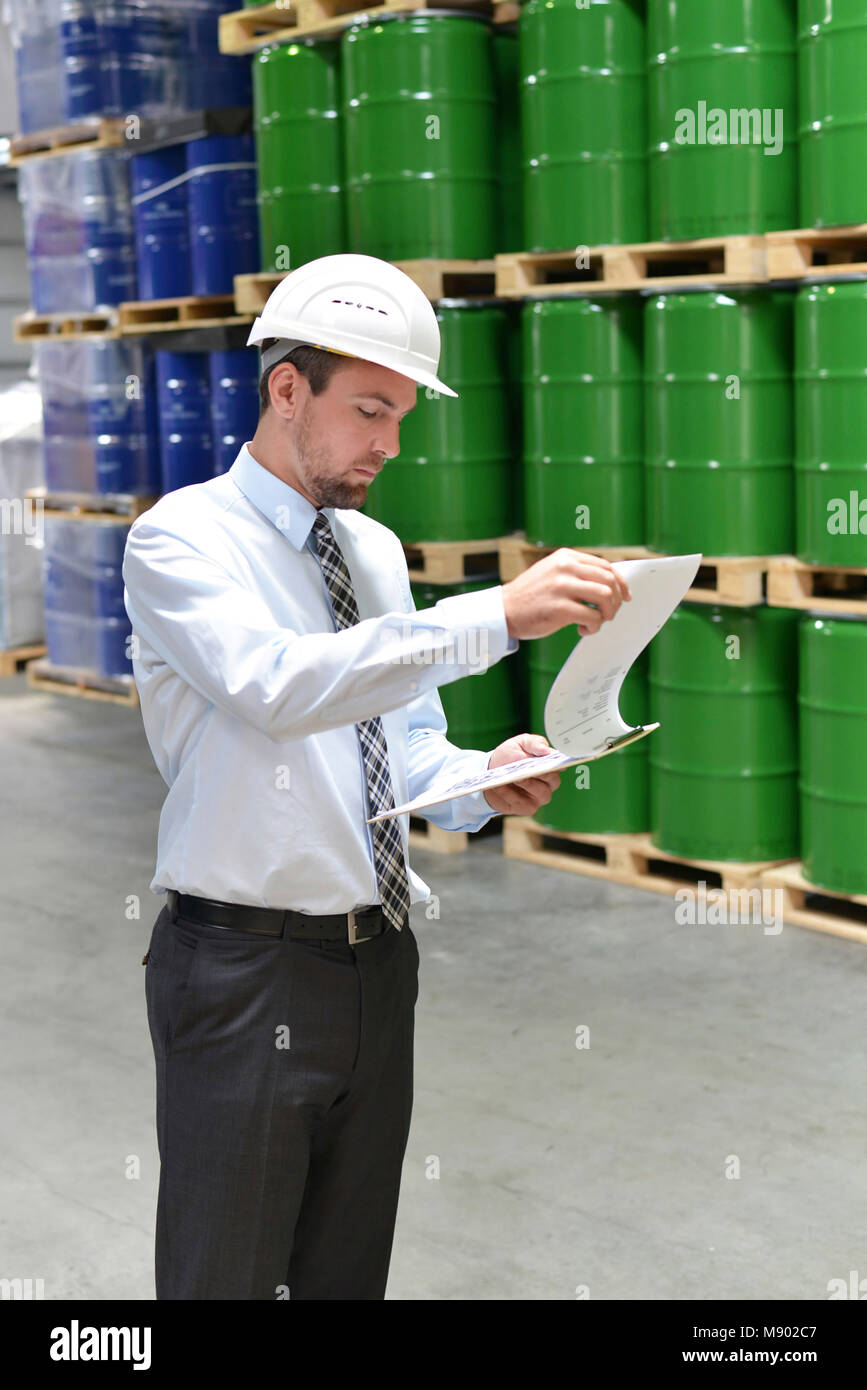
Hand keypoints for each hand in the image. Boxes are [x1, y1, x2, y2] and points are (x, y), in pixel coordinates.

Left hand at [483, 733, 560, 815]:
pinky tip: (499, 786)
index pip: (559, 767)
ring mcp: (538, 798)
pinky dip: (508, 795)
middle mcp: (548, 785)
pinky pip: (520, 803)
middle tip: (526, 771)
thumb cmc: (510, 755)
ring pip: (539, 794)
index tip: (546, 762)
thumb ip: (535, 744)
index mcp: (550, 767)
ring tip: (511, 778)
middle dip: (539, 776)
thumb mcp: (521, 743)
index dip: (554, 765)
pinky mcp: (524, 808)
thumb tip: (547, 750)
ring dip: (525, 785)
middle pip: (551, 782)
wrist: (491, 769)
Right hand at [501, 548, 631, 639]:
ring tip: (597, 621)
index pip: (606, 565)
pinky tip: (583, 629)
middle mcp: (565, 568)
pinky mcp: (560, 608)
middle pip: (610, 580)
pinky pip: (592, 617)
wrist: (503, 610)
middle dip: (616, 601)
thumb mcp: (553, 572)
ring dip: (607, 613)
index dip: (621, 583)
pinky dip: (594, 626)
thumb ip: (577, 572)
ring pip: (606, 597)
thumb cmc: (530, 595)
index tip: (625, 596)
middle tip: (609, 613)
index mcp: (566, 557)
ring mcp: (562, 587)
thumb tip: (609, 583)